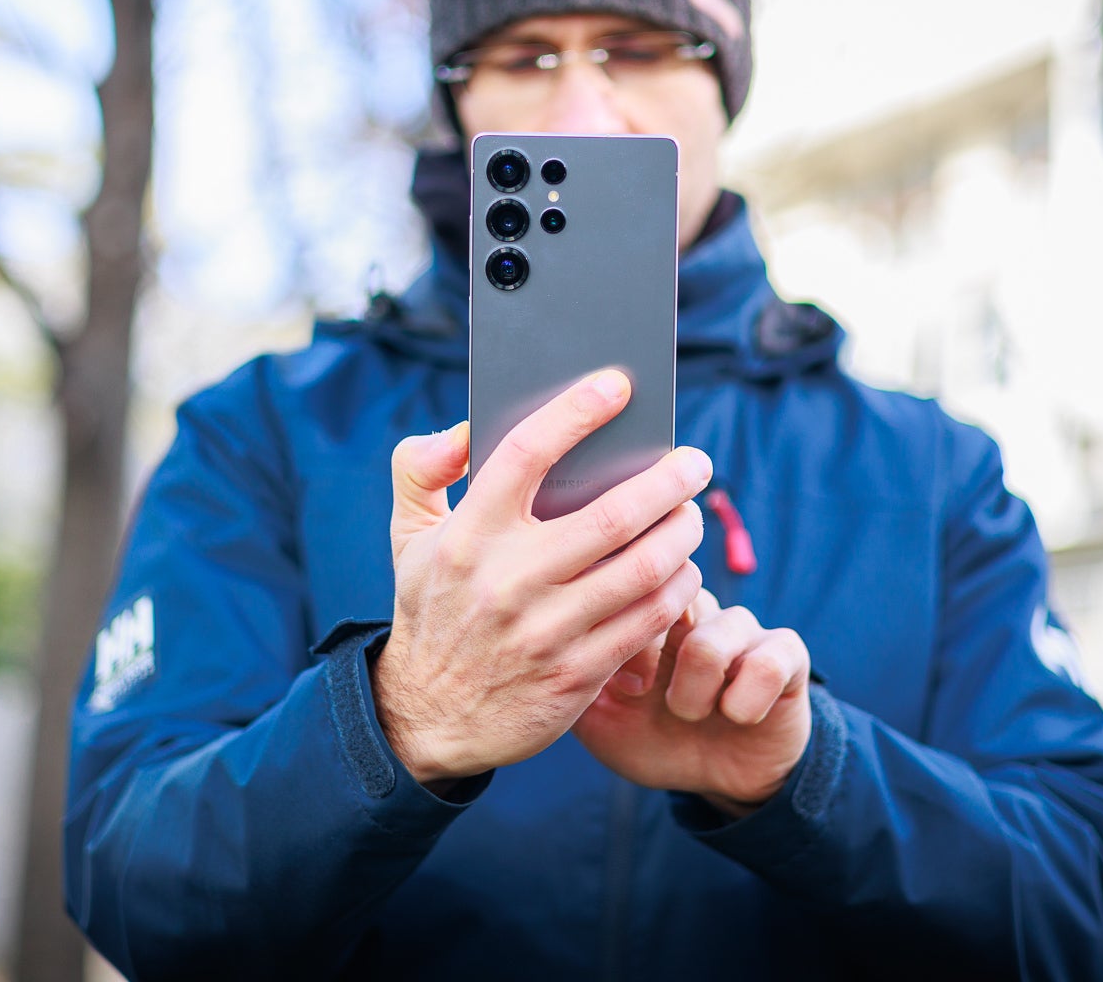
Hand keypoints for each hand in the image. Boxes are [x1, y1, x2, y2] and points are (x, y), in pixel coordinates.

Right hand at [372, 370, 711, 786]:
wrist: (427, 718)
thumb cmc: (432, 609)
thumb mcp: (408, 537)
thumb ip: (421, 470)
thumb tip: (461, 430)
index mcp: (467, 536)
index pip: (524, 454)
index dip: (574, 412)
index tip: (617, 383)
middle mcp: (507, 580)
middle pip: (611, 516)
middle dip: (667, 481)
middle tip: (695, 460)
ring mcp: (545, 631)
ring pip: (643, 569)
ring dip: (682, 533)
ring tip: (692, 513)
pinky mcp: (576, 675)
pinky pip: (648, 621)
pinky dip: (678, 588)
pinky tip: (683, 569)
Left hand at [573, 589, 811, 816]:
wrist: (720, 777)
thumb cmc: (655, 738)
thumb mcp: (600, 716)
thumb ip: (571, 680)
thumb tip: (541, 649)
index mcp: (651, 613)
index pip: (628, 588)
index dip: (618, 636)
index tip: (621, 687)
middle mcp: (696, 609)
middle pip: (668, 599)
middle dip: (650, 659)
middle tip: (643, 697)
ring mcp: (743, 628)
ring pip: (713, 638)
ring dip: (694, 693)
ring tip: (689, 716)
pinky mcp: (786, 654)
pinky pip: (768, 662)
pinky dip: (745, 701)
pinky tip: (737, 717)